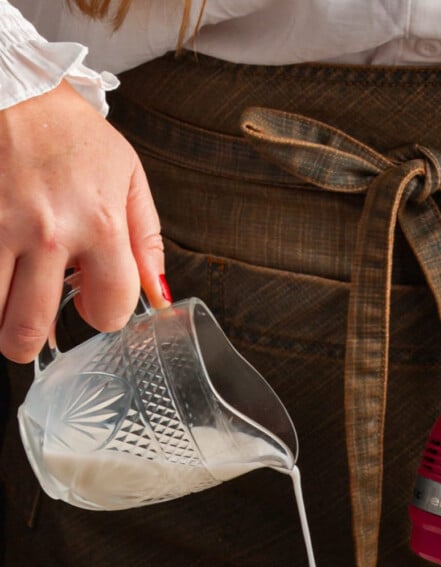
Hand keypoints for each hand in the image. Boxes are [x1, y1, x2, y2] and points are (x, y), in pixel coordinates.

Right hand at [0, 80, 167, 362]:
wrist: (12, 84)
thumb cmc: (68, 130)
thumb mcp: (125, 175)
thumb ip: (144, 240)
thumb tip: (158, 294)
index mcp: (99, 223)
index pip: (110, 310)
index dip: (102, 315)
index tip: (89, 301)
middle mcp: (47, 231)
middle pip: (29, 329)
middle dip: (29, 342)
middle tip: (30, 327)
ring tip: (5, 304)